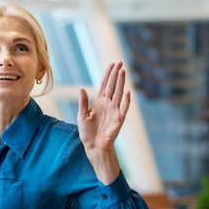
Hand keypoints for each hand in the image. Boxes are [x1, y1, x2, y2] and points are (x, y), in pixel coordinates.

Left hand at [77, 62, 129, 183]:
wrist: (94, 146)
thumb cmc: (87, 132)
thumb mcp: (82, 116)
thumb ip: (82, 102)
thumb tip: (81, 89)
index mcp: (98, 102)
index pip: (104, 85)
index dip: (107, 74)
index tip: (111, 64)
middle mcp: (107, 104)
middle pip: (112, 86)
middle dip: (115, 74)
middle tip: (119, 62)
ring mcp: (114, 111)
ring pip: (118, 93)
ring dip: (121, 83)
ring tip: (123, 71)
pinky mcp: (119, 119)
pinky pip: (123, 108)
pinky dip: (125, 100)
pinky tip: (127, 92)